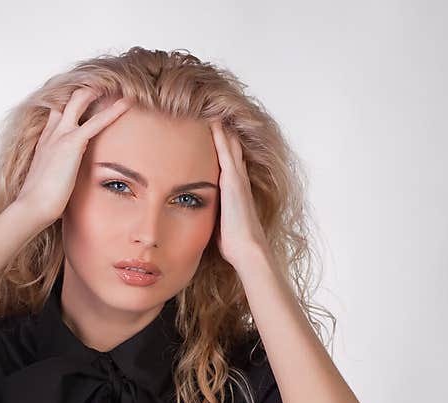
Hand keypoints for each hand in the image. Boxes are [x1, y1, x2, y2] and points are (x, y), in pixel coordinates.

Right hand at [14, 88, 134, 229]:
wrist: (32, 206)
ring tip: (120, 82)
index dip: (74, 101)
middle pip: (69, 98)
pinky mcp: (72, 143)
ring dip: (100, 89)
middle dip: (88, 88)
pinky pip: (97, 121)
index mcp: (46, 139)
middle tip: (107, 81)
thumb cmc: (39, 200)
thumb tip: (66, 180)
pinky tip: (128, 102)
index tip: (91, 96)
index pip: (60, 110)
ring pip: (81, 99)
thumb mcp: (50, 179)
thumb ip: (58, 172)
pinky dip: (114, 110)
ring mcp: (61, 135)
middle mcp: (52, 131)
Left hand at [209, 120, 269, 268]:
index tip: (210, 130)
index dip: (222, 145)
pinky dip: (220, 136)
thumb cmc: (234, 242)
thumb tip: (199, 218)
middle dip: (223, 131)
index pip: (229, 161)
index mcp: (236, 190)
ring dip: (221, 128)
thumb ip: (214, 214)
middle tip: (212, 110)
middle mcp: (239, 180)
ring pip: (229, 145)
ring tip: (211, 109)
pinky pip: (226, 152)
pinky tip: (213, 122)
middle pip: (232, 147)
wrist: (248, 249)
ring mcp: (237, 179)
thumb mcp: (221, 223)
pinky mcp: (233, 181)